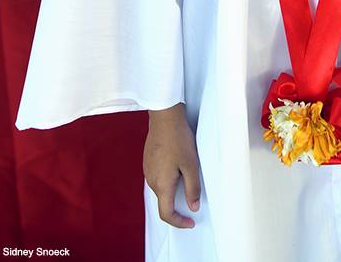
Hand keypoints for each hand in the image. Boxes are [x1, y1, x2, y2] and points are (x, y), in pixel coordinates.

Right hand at [144, 103, 200, 228]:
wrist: (164, 118)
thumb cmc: (178, 139)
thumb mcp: (191, 165)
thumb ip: (192, 189)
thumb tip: (193, 207)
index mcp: (162, 185)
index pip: (166, 214)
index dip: (179, 222)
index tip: (190, 222)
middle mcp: (151, 180)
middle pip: (163, 202)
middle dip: (177, 206)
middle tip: (192, 201)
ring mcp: (147, 170)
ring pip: (160, 189)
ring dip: (172, 191)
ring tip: (186, 179)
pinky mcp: (148, 161)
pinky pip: (157, 177)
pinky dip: (167, 180)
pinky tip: (176, 167)